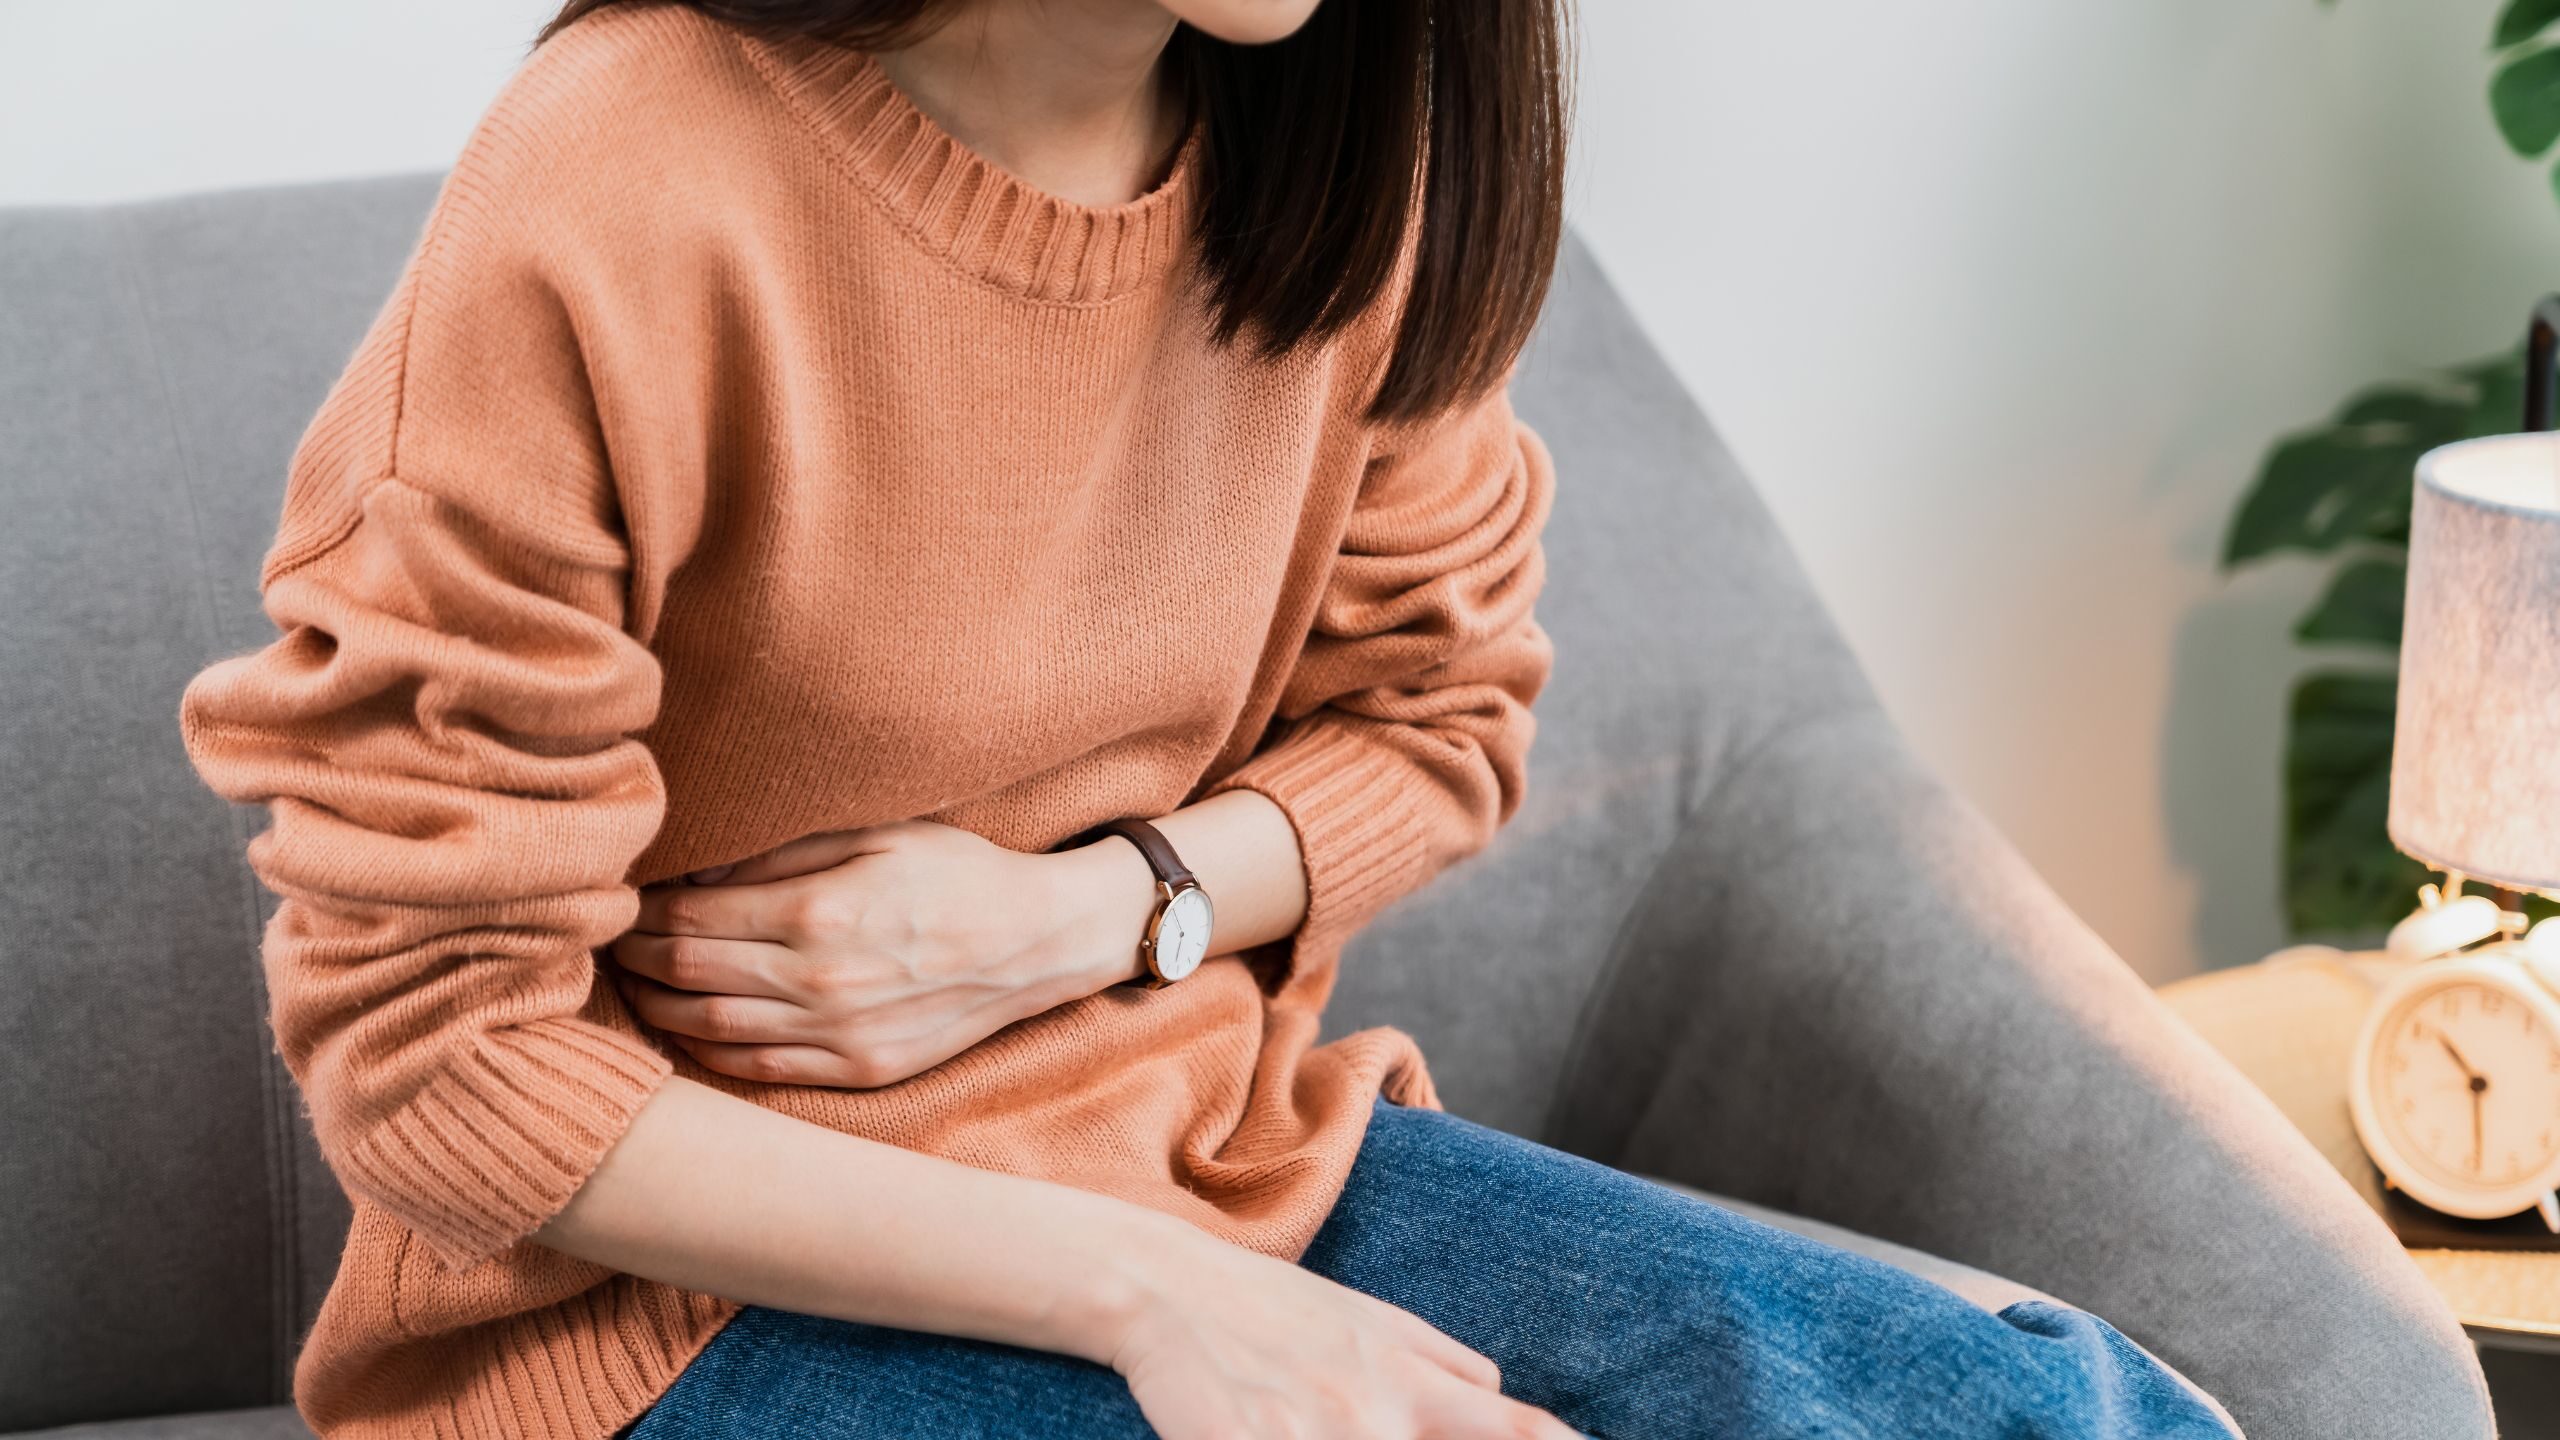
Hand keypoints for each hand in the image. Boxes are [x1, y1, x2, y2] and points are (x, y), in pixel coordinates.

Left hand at [610, 821, 1156, 1087]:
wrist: (1040, 942)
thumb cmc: (959, 872)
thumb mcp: (877, 832)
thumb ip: (781, 851)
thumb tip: (695, 871)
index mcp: (819, 912)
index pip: (690, 920)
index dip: (640, 913)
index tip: (620, 901)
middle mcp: (821, 981)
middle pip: (687, 977)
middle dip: (634, 960)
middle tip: (608, 943)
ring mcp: (840, 1035)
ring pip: (711, 1032)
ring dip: (660, 1010)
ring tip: (636, 986)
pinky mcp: (860, 1070)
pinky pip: (761, 1069)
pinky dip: (711, 1053)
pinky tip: (693, 1029)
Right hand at [1105, 1221, 1577, 1439]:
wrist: (1163, 1286)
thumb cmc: (1271, 1310)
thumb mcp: (1371, 1321)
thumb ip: (1446, 1364)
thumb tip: (1506, 1392)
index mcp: (1416, 1376)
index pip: (1523, 1429)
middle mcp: (1380, 1410)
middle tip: (1412, 1431)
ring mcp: (1317, 1434)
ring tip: (1327, 1424)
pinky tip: (1281, 1432)